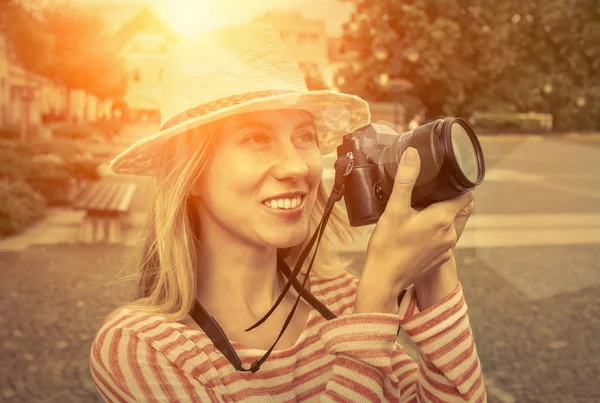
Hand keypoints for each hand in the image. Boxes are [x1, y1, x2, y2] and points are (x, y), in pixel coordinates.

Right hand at [355, 147, 473, 313]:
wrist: (383, 279)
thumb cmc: (387, 245)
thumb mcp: (394, 208)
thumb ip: (406, 180)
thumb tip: (413, 154)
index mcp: (443, 218)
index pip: (467, 196)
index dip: (461, 185)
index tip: (449, 178)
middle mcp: (450, 234)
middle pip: (462, 209)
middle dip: (453, 198)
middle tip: (435, 190)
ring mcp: (446, 249)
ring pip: (454, 224)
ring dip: (445, 214)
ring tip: (426, 207)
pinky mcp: (439, 259)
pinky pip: (446, 239)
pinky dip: (439, 230)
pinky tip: (421, 228)